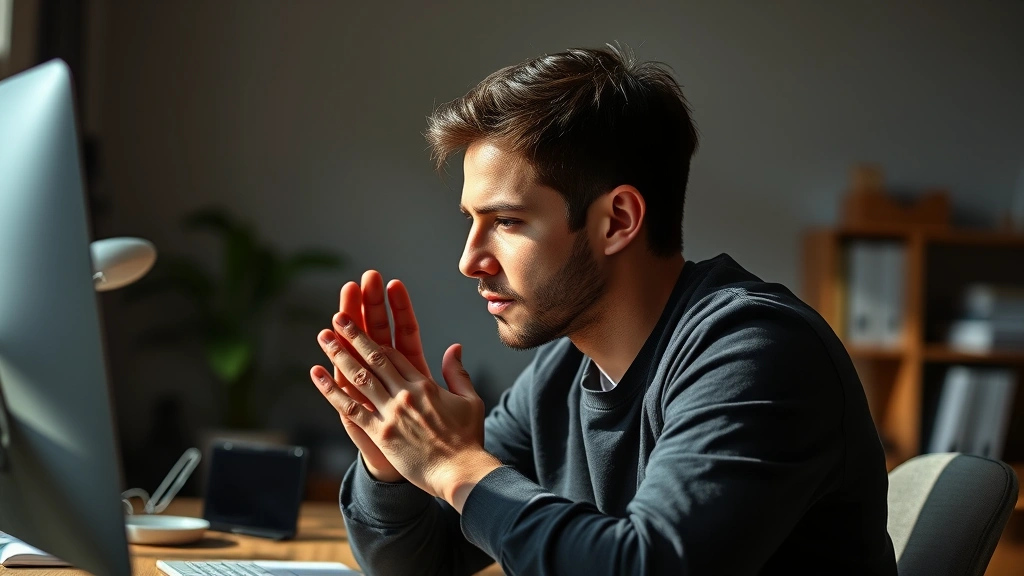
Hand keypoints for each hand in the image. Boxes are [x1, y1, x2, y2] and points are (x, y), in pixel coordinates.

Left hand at [311, 312, 500, 510]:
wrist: (459, 472)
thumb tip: (454, 347)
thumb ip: (458, 372)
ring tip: (324, 336)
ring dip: (339, 353)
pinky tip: (317, 373)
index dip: (378, 339)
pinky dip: (331, 390)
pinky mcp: (380, 432)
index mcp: (426, 385)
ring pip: (359, 376)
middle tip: (339, 316)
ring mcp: (391, 412)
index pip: (396, 355)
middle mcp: (406, 394)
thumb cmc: (468, 440)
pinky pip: (351, 407)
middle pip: (375, 358)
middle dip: (355, 334)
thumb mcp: (470, 401)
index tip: (365, 326)